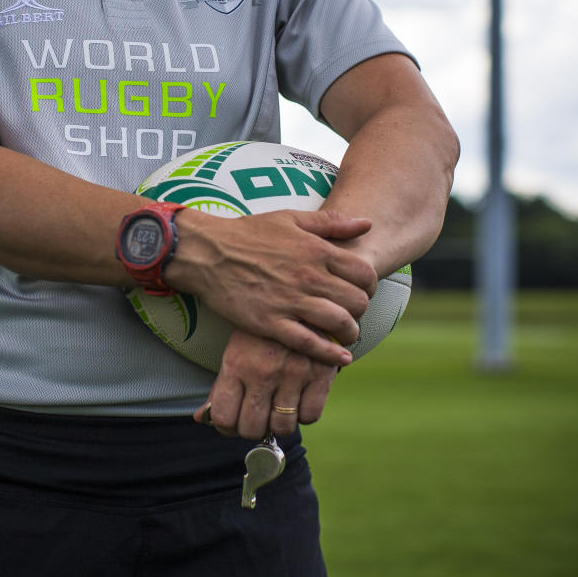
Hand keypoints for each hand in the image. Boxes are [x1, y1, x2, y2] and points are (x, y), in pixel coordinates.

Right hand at [170, 207, 377, 368]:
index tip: (362, 290)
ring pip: (340, 324)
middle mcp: (308, 277)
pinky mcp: (272, 323)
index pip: (364, 273)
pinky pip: (311, 344)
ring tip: (347, 334)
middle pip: (357, 301)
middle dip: (362, 310)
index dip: (370, 285)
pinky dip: (331, 354)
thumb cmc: (249, 233)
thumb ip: (332, 222)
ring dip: (351, 333)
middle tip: (354, 312)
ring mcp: (291, 302)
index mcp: (316, 250)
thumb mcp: (291, 217)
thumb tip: (368, 223)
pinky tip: (341, 358)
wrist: (207, 253)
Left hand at [192, 328, 340, 439]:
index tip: (234, 420)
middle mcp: (264, 371)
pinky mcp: (321, 373)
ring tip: (278, 407)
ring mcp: (294, 373)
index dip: (226, 426)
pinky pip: (310, 415)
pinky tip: (299, 398)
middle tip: (256, 416)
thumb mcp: (235, 350)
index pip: (223, 418)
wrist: (301, 296)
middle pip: (252, 428)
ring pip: (283, 427)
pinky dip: (304, 413)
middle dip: (252, 428)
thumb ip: (219, 387)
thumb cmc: (262, 329)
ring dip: (278, 423)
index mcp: (237, 363)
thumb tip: (199, 419)